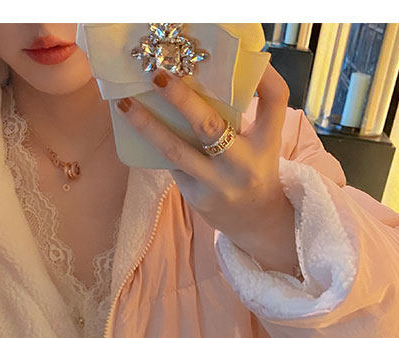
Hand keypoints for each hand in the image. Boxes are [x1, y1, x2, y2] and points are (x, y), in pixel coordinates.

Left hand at [115, 63, 297, 273]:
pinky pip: (171, 163)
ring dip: (147, 126)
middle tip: (157, 76)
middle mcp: (242, 163)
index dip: (263, 76)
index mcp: (267, 142)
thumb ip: (246, 111)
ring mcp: (216, 183)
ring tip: (125, 104)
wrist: (254, 220)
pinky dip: (154, 141)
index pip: (273, 100)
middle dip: (180, 99)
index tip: (248, 57)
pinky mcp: (195, 196)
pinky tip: (135, 123)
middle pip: (210, 126)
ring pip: (176, 151)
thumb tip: (214, 71)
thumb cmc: (254, 168)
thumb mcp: (262, 140)